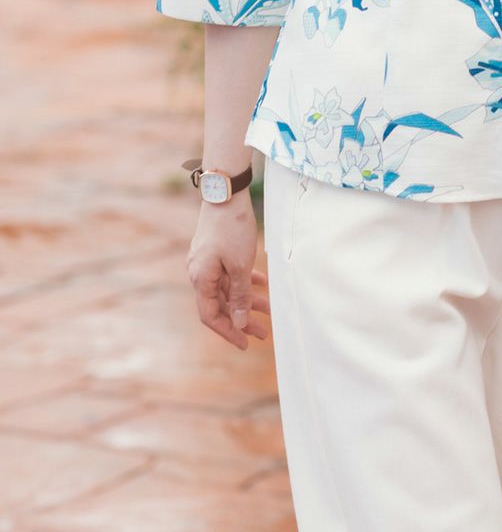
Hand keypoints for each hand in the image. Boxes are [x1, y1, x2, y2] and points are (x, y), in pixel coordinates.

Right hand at [186, 192, 270, 348]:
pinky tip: (263, 285)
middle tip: (262, 333)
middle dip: (241, 319)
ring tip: (268, 310)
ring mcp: (206, 261)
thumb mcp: (240, 265)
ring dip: (246, 300)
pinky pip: (229, 273)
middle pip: (221, 304)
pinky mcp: (215, 250)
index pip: (211, 316)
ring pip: (227, 288)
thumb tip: (239, 323)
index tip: (245, 343)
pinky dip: (245, 280)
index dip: (228, 331)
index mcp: (201, 279)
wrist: (226, 192)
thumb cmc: (232, 228)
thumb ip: (240, 296)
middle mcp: (199, 272)